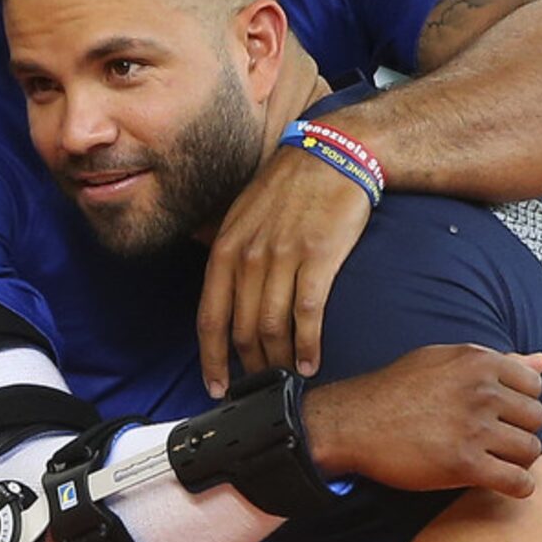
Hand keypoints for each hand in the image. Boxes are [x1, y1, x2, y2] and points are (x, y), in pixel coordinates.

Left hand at [198, 146, 370, 396]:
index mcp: (226, 249)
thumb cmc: (288, 186)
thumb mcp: (241, 213)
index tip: (217, 388)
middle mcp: (249, 257)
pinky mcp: (318, 258)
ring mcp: (282, 258)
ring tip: (286, 379)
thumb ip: (226, 248)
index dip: (211, 360)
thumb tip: (211, 275)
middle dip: (249, 367)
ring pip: (271, 328)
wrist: (332, 154)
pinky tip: (310, 362)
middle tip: (260, 387)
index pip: (209, 318)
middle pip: (240, 331)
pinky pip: (307, 314)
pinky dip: (307, 345)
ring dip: (278, 362)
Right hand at [303, 344, 541, 499]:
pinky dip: (517, 487)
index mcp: (478, 361)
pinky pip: (517, 481)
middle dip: (519, 430)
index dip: (519, 402)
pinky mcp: (465, 465)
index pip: (534, 384)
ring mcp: (474, 428)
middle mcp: (481, 391)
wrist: (354, 423)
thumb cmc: (393, 391)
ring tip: (495, 461)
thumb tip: (541, 360)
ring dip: (516, 459)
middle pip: (535, 417)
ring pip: (530, 450)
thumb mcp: (443, 359)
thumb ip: (497, 360)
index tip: (502, 414)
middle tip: (496, 440)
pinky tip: (500, 483)